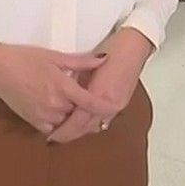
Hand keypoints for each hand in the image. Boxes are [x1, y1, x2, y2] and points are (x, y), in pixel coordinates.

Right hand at [0, 43, 112, 133]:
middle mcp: (54, 104)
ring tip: (78, 108)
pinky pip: (53, 129)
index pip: (89, 102)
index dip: (104, 107)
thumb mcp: (55, 57)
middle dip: (87, 110)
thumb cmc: (26, 58)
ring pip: (67, 123)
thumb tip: (104, 59)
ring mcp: (43, 115)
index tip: (115, 108)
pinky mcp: (32, 121)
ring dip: (73, 117)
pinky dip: (60, 124)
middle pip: (80, 114)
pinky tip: (62, 114)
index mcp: (62, 86)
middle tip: (96, 104)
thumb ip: (81, 61)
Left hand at [47, 28, 153, 143]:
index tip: (51, 136)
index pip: (77, 121)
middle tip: (53, 138)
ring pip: (94, 127)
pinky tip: (83, 125)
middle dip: (69, 135)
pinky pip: (103, 121)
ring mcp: (116, 106)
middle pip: (85, 128)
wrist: (133, 47)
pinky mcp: (120, 105)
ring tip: (65, 133)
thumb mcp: (87, 67)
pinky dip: (91, 125)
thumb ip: (74, 85)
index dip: (63, 131)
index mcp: (98, 94)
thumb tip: (60, 96)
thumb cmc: (112, 52)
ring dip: (80, 131)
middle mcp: (109, 104)